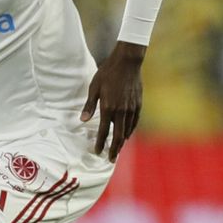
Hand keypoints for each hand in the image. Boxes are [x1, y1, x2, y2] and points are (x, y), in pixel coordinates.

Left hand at [81, 41, 145, 161]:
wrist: (128, 63)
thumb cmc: (107, 74)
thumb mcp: (93, 88)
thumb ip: (89, 106)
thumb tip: (83, 120)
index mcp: (108, 107)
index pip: (104, 131)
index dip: (101, 143)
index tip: (98, 152)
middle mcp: (121, 111)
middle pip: (118, 135)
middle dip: (114, 148)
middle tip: (111, 159)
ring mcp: (132, 108)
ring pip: (128, 130)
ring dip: (122, 141)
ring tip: (118, 149)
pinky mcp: (138, 104)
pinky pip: (135, 121)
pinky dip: (130, 130)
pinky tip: (127, 134)